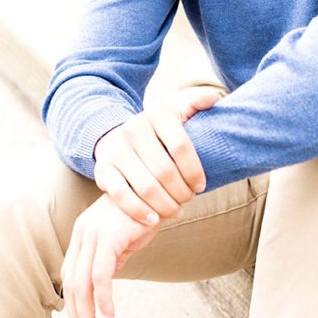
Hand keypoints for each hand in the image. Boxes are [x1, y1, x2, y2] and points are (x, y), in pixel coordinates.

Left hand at [61, 194, 159, 317]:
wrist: (160, 187)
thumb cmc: (144, 213)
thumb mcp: (123, 241)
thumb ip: (110, 260)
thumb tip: (102, 287)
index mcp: (82, 235)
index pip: (69, 278)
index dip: (73, 308)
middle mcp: (82, 233)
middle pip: (71, 286)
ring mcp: (93, 233)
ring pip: (82, 285)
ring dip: (87, 317)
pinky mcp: (108, 236)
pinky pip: (100, 277)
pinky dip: (103, 301)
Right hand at [93, 85, 220, 224]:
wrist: (115, 134)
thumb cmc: (156, 128)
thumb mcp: (175, 108)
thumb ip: (196, 101)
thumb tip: (214, 98)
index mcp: (157, 114)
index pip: (181, 147)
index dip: (194, 171)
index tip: (201, 185)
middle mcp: (134, 129)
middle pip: (164, 171)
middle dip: (181, 192)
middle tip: (188, 200)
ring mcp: (117, 150)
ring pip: (146, 186)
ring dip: (165, 205)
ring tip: (177, 212)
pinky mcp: (103, 169)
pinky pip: (121, 195)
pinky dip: (139, 210)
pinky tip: (154, 219)